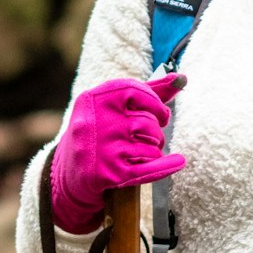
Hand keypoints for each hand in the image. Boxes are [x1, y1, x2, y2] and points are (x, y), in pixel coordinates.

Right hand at [50, 73, 186, 233]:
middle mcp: (95, 123)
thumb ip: (148, 91)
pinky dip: (167, 166)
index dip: (155, 102)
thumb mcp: (112, 107)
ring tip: (145, 152)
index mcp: (94, 99)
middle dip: (156, 132)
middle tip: (152, 138)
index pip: (135, 90)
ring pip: (151, 146)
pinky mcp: (110, 174)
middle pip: (147, 123)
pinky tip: (178, 162)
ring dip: (155, 150)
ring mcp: (102, 150)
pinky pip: (149, 169)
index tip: (161, 114)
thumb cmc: (99, 132)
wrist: (71, 173)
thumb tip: (182, 77)